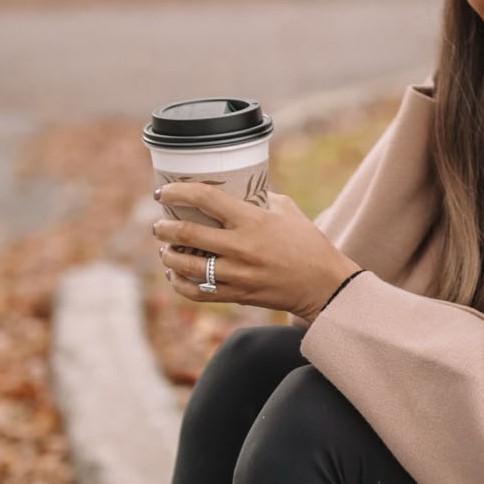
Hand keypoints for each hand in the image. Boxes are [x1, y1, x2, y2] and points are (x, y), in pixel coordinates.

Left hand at [154, 183, 359, 325]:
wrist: (323, 284)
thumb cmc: (308, 243)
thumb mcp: (288, 210)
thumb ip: (261, 198)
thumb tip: (238, 188)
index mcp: (252, 220)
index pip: (205, 198)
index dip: (178, 192)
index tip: (163, 192)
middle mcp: (241, 247)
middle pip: (186, 233)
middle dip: (164, 228)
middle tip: (160, 224)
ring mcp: (237, 274)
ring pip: (186, 265)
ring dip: (167, 255)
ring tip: (165, 250)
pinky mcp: (237, 295)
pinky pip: (197, 292)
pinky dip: (180, 284)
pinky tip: (175, 276)